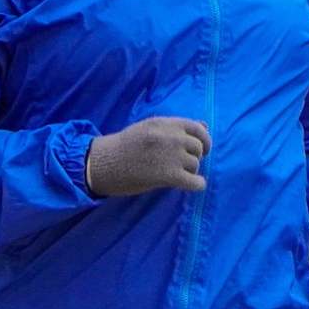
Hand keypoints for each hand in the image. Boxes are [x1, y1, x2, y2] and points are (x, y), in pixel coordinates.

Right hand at [85, 115, 209, 195]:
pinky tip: (193, 185)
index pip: (196, 128)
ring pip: (195, 164)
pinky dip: (197, 185)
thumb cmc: (123, 146)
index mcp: (164, 123)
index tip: (202, 149)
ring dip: (191, 171)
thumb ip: (175, 127)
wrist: (102, 163)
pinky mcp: (167, 175)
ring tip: (179, 175)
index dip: (204, 139)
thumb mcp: (149, 128)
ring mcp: (170, 156)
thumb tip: (205, 125)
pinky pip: (194, 181)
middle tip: (184, 165)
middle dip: (194, 157)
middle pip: (197, 148)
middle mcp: (170, 137)